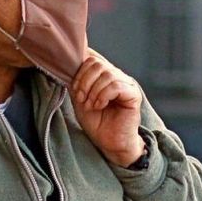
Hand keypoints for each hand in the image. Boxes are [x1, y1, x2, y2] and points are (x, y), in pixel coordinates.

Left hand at [71, 49, 144, 166]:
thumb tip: (68, 65)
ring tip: (90, 106)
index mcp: (104, 74)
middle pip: (97, 63)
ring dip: (93, 91)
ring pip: (107, 74)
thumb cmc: (96, 123)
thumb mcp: (80, 98)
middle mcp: (116, 75)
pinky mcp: (133, 94)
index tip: (74, 88)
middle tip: (81, 99)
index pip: (91, 58)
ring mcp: (126, 84)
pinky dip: (103, 96)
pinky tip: (100, 106)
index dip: (79, 70)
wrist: (109, 143)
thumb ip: (77, 81)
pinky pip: (116, 85)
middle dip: (84, 81)